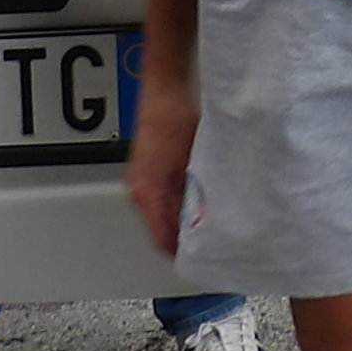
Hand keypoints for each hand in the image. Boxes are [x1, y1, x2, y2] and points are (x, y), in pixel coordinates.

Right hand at [123, 55, 201, 257]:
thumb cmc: (176, 118)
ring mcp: (141, 181)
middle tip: (213, 245)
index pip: (163, 240)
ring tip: (208, 223)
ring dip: (183, 221)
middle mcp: (139, 191)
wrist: (166, 89)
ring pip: (162, 215)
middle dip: (186, 239)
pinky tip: (198, 200)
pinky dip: (179, 205)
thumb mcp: (195, 164)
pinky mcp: (147, 172)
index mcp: (147, 193)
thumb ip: (199, 197)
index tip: (203, 261)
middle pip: (161, 230)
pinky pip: (162, 200)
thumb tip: (212, 223)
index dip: (185, 254)